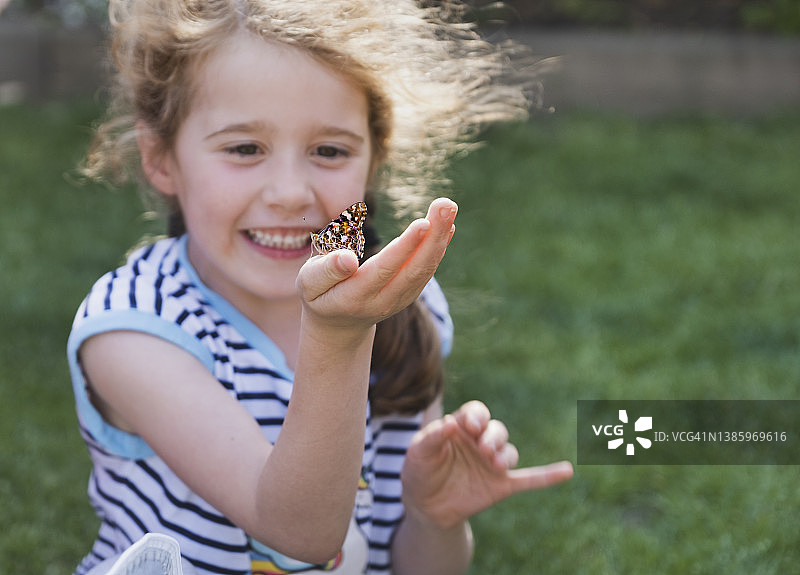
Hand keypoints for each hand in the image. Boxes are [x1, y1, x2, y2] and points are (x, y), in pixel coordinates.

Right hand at [297, 198, 456, 329]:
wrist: (338, 324)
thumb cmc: (319, 294)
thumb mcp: (310, 283)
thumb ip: (327, 271)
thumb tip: (348, 260)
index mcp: (354, 297)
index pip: (384, 270)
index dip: (405, 247)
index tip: (423, 223)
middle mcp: (383, 301)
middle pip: (413, 269)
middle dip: (432, 236)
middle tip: (446, 205)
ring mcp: (400, 299)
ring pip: (424, 269)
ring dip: (440, 238)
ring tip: (449, 207)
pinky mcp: (409, 293)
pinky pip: (427, 269)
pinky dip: (438, 246)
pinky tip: (447, 225)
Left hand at [401, 400, 572, 528]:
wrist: (424, 507)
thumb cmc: (419, 471)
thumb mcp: (418, 452)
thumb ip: (432, 437)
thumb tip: (450, 423)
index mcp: (461, 427)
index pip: (476, 412)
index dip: (476, 416)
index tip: (469, 426)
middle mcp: (480, 442)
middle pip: (497, 429)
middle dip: (493, 436)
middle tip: (483, 449)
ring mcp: (492, 464)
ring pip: (509, 452)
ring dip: (504, 454)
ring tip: (493, 463)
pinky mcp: (501, 485)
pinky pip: (529, 479)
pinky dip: (548, 476)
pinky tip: (567, 471)